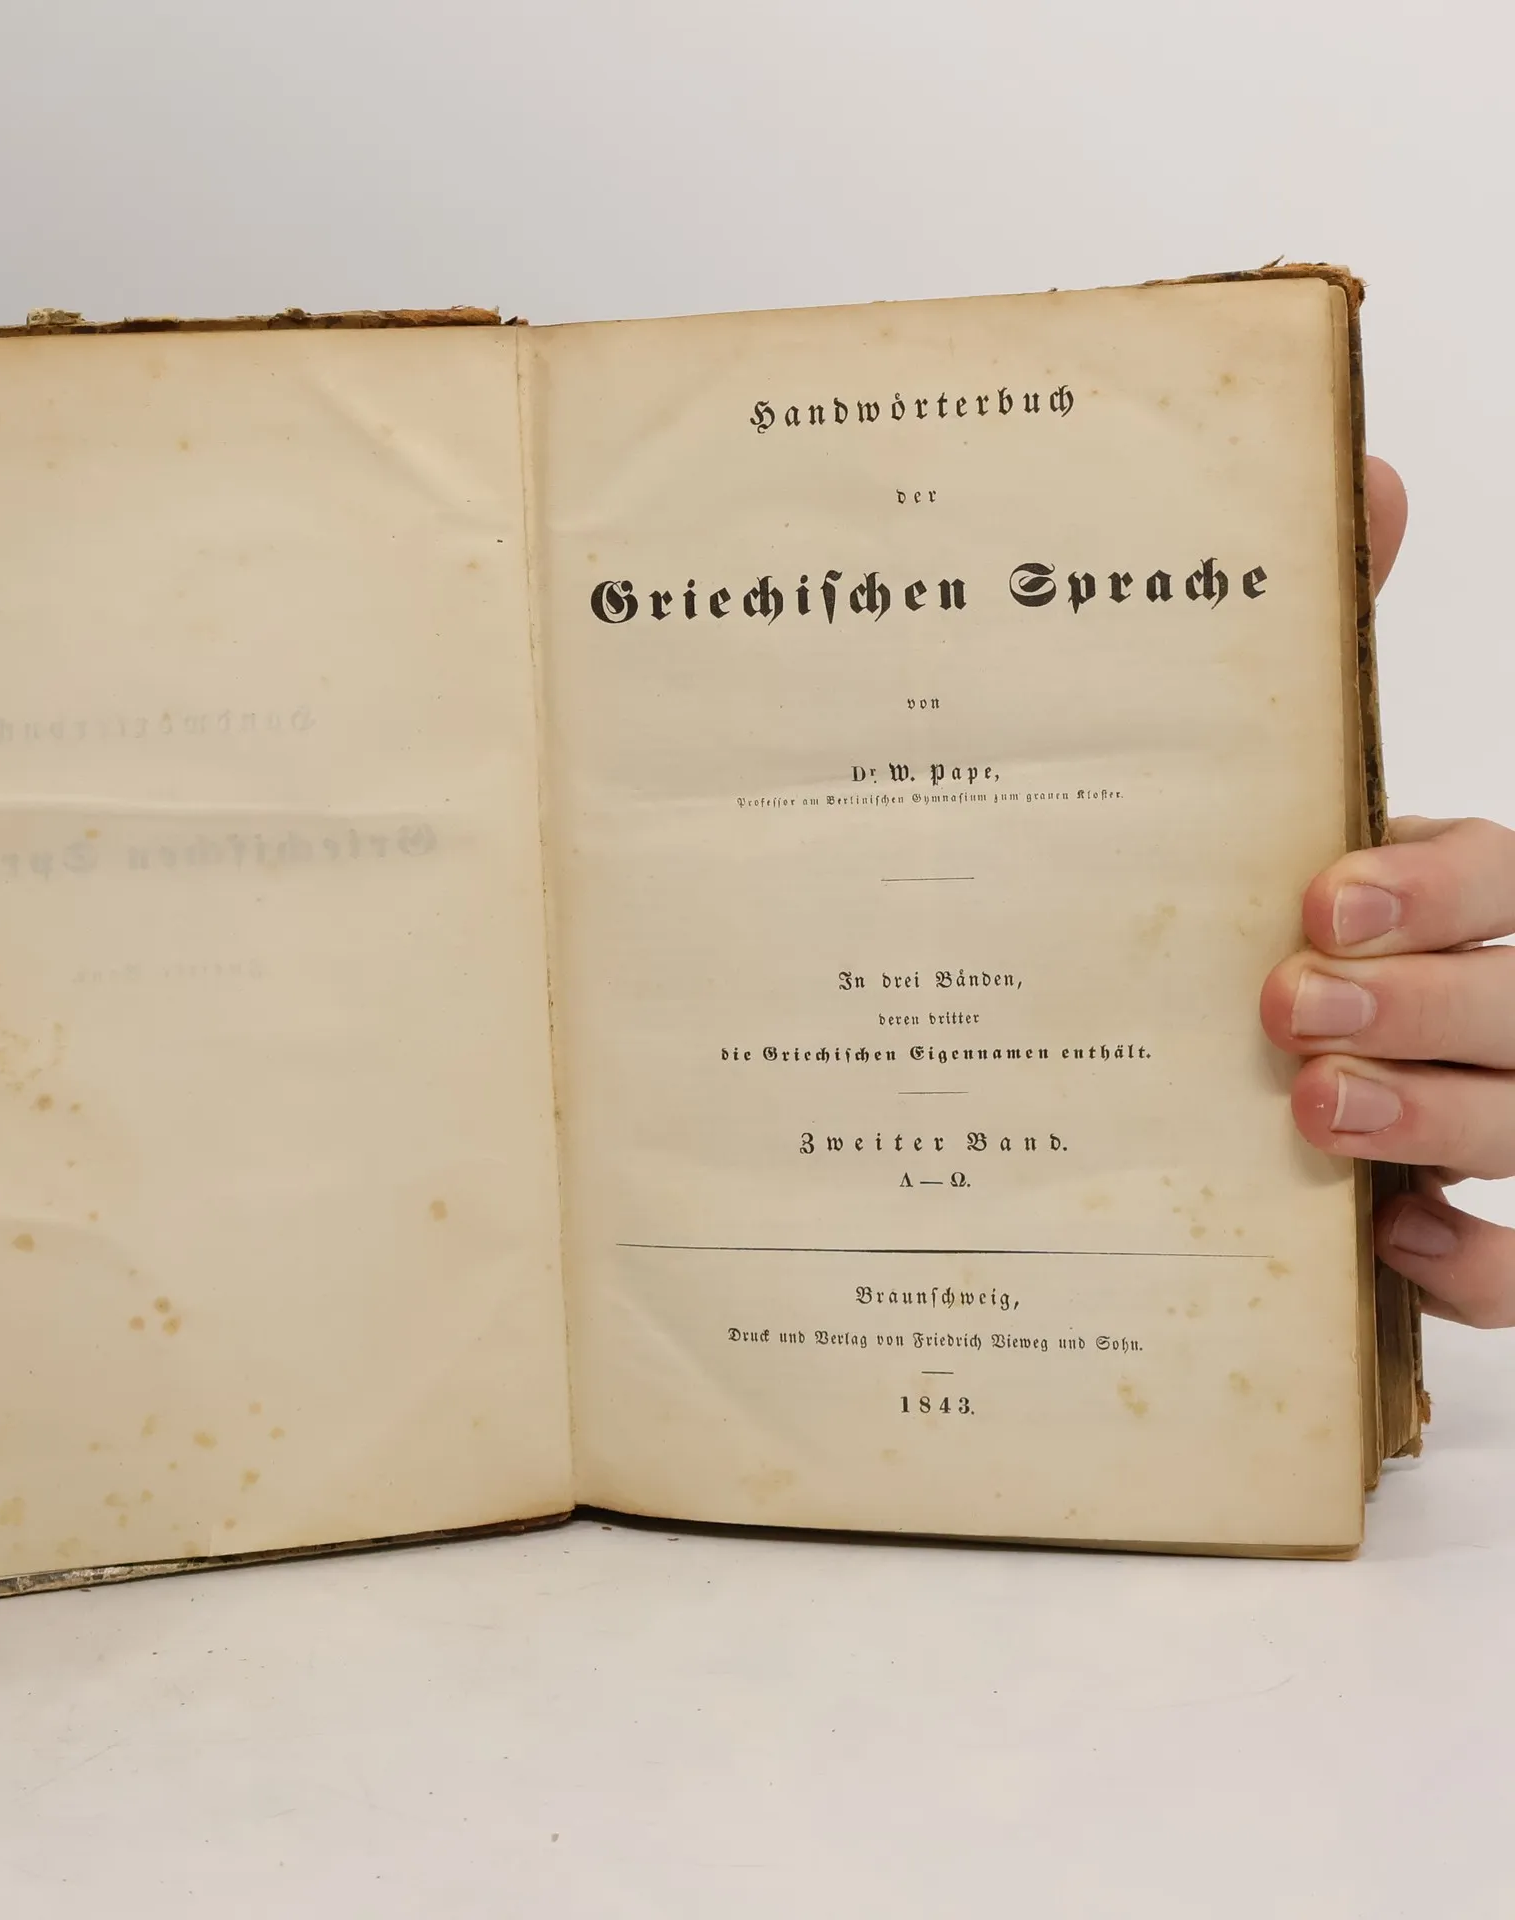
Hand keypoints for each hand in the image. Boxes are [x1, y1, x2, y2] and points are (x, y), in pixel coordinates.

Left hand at [1262, 457, 1514, 1324]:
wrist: (1300, 1011)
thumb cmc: (1307, 905)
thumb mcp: (1309, 779)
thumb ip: (1332, 645)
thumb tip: (1362, 469)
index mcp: (1472, 889)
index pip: (1502, 873)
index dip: (1435, 886)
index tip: (1324, 896)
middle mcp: (1508, 995)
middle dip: (1424, 1006)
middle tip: (1296, 1009)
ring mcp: (1506, 1107)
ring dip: (1435, 1123)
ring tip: (1317, 1116)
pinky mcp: (1482, 1220)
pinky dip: (1475, 1267)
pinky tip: (1390, 1245)